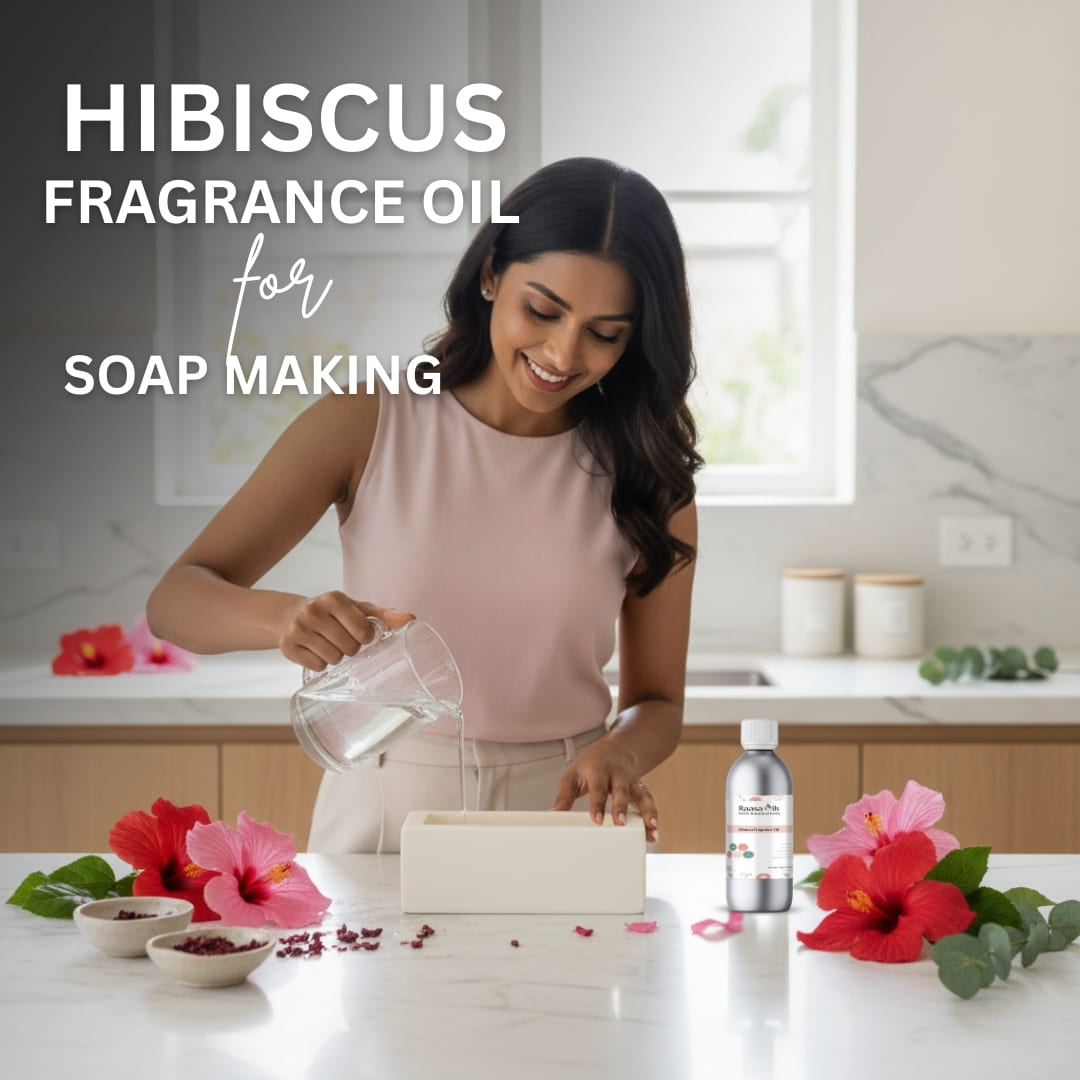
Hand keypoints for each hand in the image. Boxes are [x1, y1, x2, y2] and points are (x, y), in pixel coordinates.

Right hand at [277, 592, 414, 669]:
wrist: (290, 615)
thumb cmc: (332, 613)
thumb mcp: (357, 609)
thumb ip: (384, 615)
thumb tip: (411, 620)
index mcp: (334, 598)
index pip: (364, 631)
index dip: (365, 637)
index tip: (358, 633)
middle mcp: (313, 610)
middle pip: (349, 648)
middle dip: (350, 649)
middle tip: (341, 639)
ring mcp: (298, 628)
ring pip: (333, 659)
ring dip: (336, 657)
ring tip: (329, 645)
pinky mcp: (287, 646)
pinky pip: (317, 666)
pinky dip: (320, 663)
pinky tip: (315, 651)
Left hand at [551, 739, 659, 842]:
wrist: (615, 748)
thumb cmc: (590, 764)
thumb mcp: (573, 774)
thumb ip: (564, 796)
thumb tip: (554, 814)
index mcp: (597, 770)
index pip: (597, 788)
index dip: (597, 804)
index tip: (597, 820)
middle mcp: (617, 774)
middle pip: (621, 790)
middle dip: (622, 806)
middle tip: (620, 822)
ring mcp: (631, 781)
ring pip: (641, 795)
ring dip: (646, 811)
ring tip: (650, 827)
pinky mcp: (640, 788)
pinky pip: (648, 801)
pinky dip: (652, 816)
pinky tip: (653, 832)